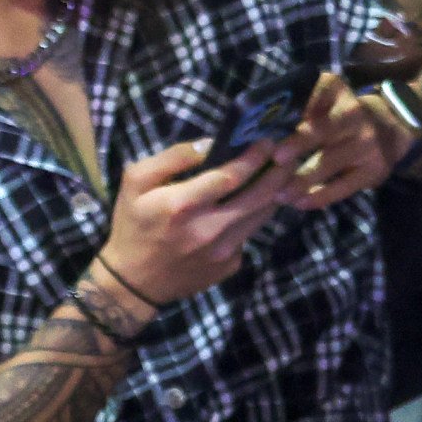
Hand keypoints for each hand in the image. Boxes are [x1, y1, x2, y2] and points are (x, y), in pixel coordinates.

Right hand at [97, 137, 292, 307]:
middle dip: (278, 172)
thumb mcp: (136, 182)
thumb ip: (172, 158)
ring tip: (281, 173)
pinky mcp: (230, 265)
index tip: (267, 141)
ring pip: (261, 216)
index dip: (254, 157)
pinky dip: (254, 217)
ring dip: (275, 192)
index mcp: (183, 205)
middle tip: (288, 154)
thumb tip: (209, 145)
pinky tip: (254, 203)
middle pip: (259, 197)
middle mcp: (209, 229)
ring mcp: (223, 251)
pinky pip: (249, 234)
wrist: (135, 280)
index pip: (231, 176)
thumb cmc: (133, 225)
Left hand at [280, 72, 411, 208]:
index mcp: (335, 90)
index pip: (315, 96)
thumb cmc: (336, 115)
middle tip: (276, 159)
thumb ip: (297, 106)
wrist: (387, 130)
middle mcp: (354, 113)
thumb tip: (261, 123)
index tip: (275, 122)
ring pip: (330, 162)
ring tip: (280, 194)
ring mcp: (367, 143)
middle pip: (324, 130)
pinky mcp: (374, 169)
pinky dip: (320, 196)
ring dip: (303, 179)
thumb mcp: (322, 99)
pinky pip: (343, 186)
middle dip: (299, 144)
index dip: (296, 107)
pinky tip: (301, 203)